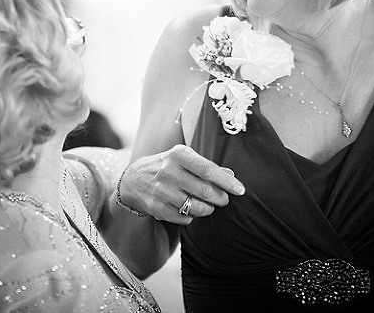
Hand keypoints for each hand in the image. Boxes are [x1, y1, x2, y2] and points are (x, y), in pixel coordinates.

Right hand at [118, 145, 245, 223]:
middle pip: (204, 191)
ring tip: (208, 205)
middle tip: (223, 200)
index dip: (227, 182)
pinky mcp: (156, 207)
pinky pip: (184, 218)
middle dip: (220, 198)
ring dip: (207, 209)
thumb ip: (206, 167)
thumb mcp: (184, 159)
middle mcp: (168, 171)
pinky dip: (191, 217)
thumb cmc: (167, 167)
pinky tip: (189, 210)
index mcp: (178, 155)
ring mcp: (161, 190)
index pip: (208, 169)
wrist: (133, 180)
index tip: (240, 190)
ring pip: (195, 207)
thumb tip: (231, 176)